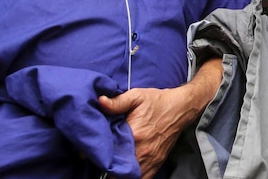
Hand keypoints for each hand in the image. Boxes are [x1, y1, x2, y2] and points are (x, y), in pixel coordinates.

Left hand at [98, 59, 221, 178]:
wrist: (180, 108)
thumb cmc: (157, 101)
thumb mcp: (137, 96)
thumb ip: (117, 102)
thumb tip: (100, 102)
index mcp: (134, 135)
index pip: (109, 152)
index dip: (96, 154)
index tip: (87, 152)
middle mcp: (142, 151)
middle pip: (117, 168)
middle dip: (105, 165)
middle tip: (98, 158)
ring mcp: (150, 160)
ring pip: (128, 176)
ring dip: (117, 173)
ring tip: (111, 165)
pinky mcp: (155, 164)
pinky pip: (142, 178)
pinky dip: (131, 177)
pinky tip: (124, 170)